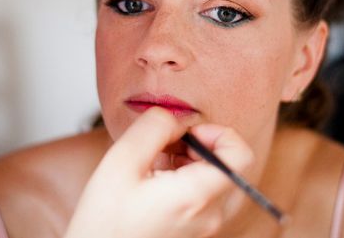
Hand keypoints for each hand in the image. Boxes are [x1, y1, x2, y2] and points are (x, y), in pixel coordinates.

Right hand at [64, 107, 253, 237]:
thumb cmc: (103, 222)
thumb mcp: (121, 161)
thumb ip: (154, 127)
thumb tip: (176, 116)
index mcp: (196, 197)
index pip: (240, 154)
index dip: (219, 132)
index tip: (188, 132)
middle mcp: (210, 216)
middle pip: (229, 165)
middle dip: (200, 146)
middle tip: (167, 146)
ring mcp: (205, 229)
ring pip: (216, 180)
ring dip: (191, 162)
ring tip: (156, 164)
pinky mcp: (195, 234)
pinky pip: (206, 198)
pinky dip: (186, 181)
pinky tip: (155, 182)